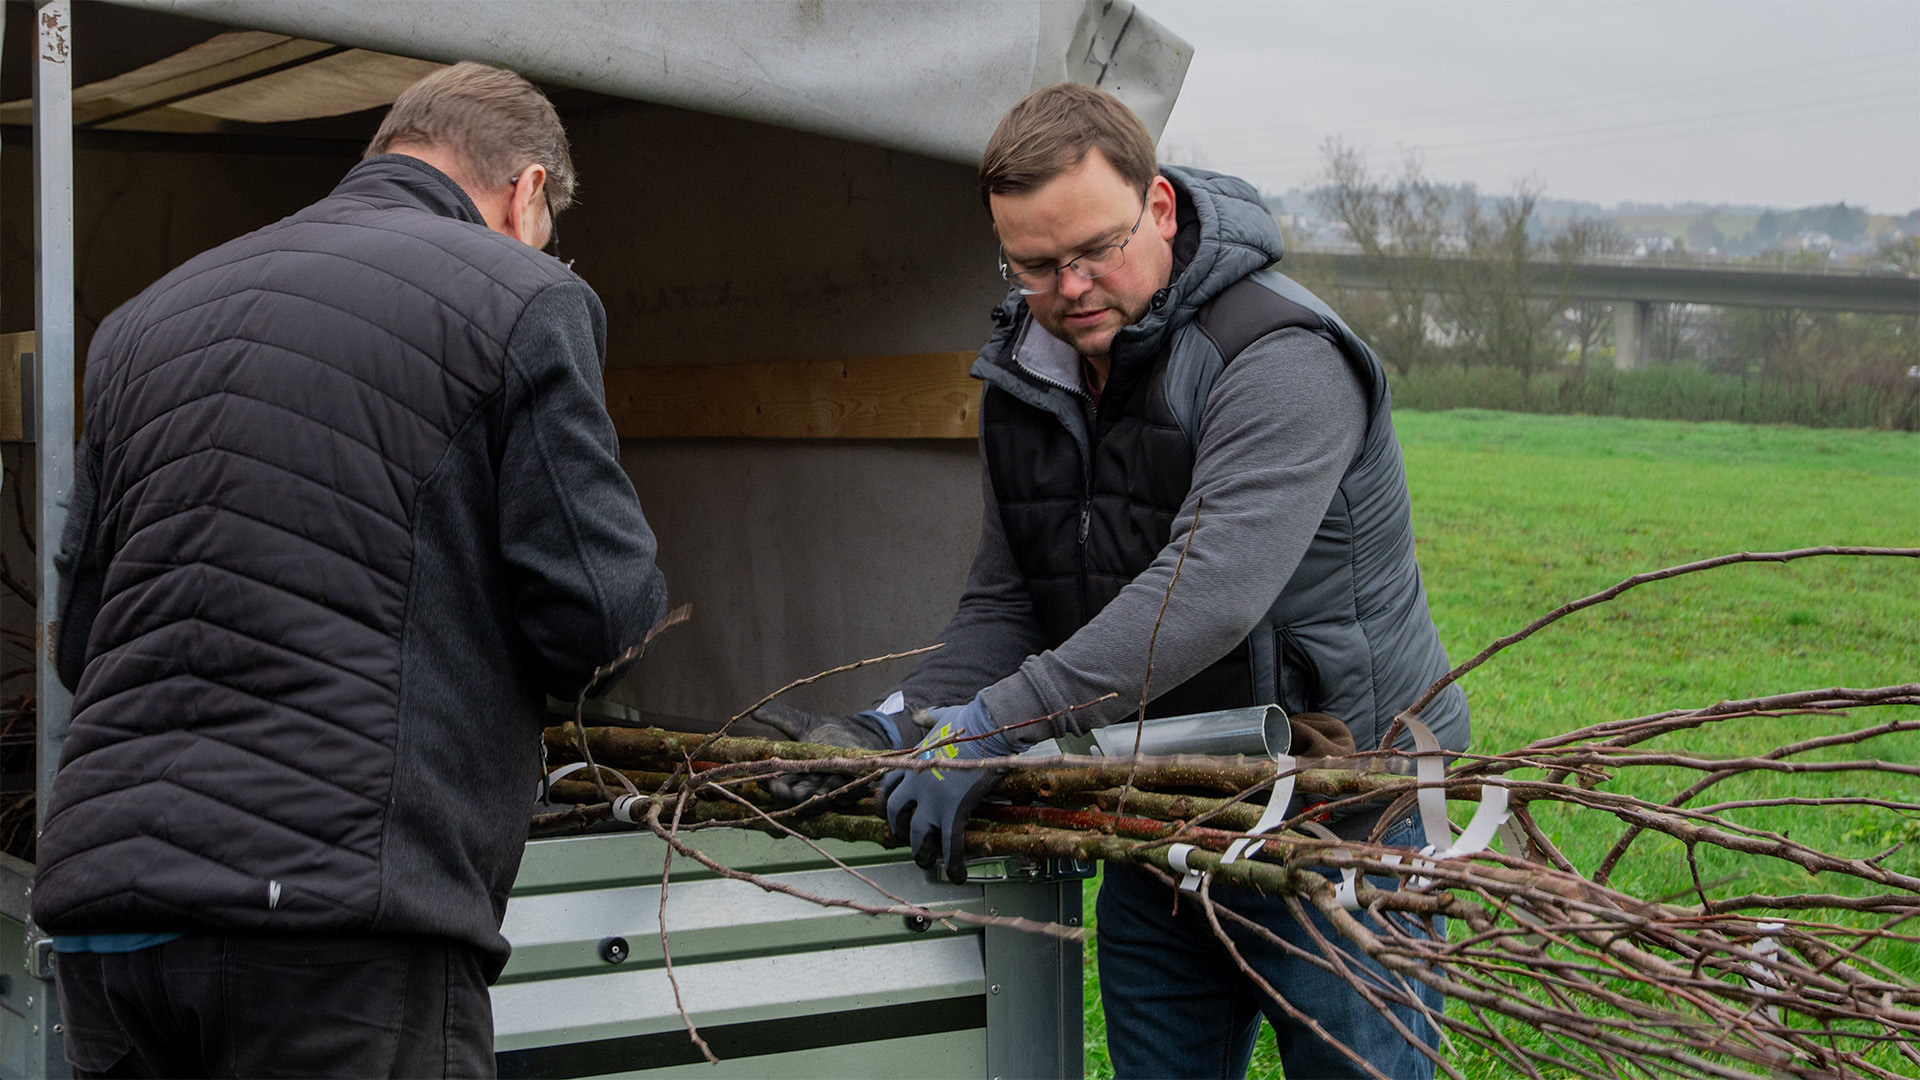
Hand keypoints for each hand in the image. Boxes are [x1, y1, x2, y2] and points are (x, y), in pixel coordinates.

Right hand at [752, 702, 907, 808]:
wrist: (865, 731)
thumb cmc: (833, 731)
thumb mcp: (805, 724)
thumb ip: (781, 718)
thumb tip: (755, 712)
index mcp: (798, 774)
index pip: (778, 786)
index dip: (768, 785)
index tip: (760, 778)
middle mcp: (813, 787)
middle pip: (796, 800)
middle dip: (787, 796)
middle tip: (781, 788)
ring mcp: (833, 790)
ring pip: (820, 802)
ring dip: (813, 797)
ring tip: (807, 788)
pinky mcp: (855, 788)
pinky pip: (847, 796)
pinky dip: (842, 792)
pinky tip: (837, 783)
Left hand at [879, 698, 1009, 883]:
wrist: (988, 726)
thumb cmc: (968, 719)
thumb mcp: (940, 716)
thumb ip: (927, 718)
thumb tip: (919, 713)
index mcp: (911, 762)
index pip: (887, 787)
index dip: (887, 805)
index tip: (893, 814)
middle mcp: (915, 782)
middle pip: (895, 814)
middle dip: (899, 830)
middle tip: (909, 840)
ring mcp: (933, 798)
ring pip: (917, 834)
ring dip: (921, 852)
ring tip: (927, 863)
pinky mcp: (954, 810)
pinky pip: (950, 843)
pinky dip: (954, 862)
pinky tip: (958, 875)